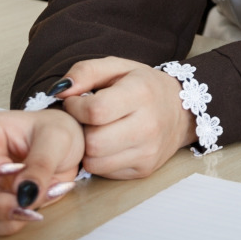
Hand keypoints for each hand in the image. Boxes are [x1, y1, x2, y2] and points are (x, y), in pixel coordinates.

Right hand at [0, 108, 84, 236]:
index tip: (10, 168)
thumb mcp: (57, 138)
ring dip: (5, 215)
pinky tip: (35, 210)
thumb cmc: (57, 132)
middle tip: (26, 201)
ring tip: (39, 202)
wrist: (72, 149)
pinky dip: (11, 225)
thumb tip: (24, 193)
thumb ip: (41, 163)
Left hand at [55, 57, 197, 178]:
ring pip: (95, 162)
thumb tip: (59, 92)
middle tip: (86, 120)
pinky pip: (105, 172)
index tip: (77, 102)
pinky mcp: (144, 170)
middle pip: (93, 142)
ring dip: (88, 148)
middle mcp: (148, 125)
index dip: (75, 107)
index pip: (95, 111)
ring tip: (97, 131)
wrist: (181, 111)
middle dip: (82, 131)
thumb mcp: (118, 67)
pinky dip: (100, 159)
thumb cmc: (144, 86)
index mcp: (141, 93)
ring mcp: (148, 151)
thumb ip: (85, 71)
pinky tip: (109, 144)